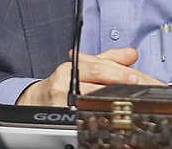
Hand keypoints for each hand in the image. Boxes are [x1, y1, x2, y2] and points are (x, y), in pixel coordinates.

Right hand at [16, 48, 164, 105]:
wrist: (36, 100)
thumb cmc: (63, 83)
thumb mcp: (83, 66)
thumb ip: (108, 59)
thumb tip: (131, 54)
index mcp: (70, 68)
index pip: (97, 68)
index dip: (118, 72)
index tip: (134, 76)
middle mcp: (64, 84)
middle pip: (96, 84)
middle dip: (118, 84)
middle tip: (135, 86)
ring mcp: (62, 102)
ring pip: (92, 100)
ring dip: (111, 100)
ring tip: (126, 99)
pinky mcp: (63, 117)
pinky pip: (84, 116)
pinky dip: (98, 115)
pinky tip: (109, 114)